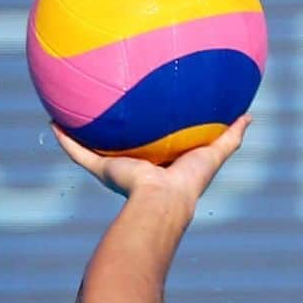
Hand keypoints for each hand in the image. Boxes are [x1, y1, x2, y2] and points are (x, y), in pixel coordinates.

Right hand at [50, 114, 251, 210]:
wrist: (162, 201)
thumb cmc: (189, 181)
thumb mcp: (214, 153)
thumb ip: (230, 137)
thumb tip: (250, 116)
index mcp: (160, 165)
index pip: (156, 142)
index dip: (153, 127)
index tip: (148, 107)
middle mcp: (136, 167)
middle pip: (123, 143)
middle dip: (116, 127)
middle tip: (108, 101)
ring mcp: (117, 169)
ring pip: (95, 147)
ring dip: (82, 131)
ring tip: (70, 106)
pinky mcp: (103, 170)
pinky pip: (78, 153)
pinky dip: (66, 140)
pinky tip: (53, 121)